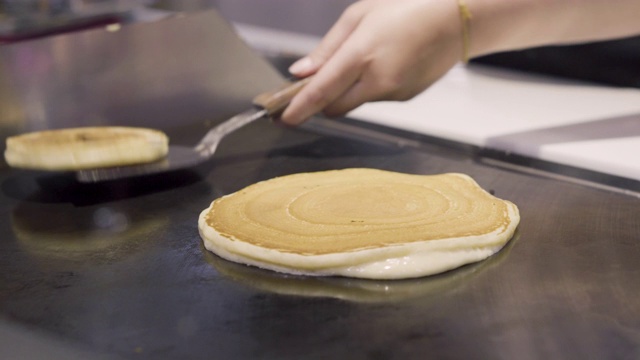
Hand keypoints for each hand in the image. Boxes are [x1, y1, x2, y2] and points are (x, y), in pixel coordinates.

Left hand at [281, 0, 463, 124]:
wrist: (456, 20)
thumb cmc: (405, 8)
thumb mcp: (359, 16)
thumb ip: (327, 48)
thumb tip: (301, 73)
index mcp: (361, 55)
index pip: (321, 91)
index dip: (300, 107)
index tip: (284, 119)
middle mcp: (377, 80)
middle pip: (334, 107)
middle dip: (322, 101)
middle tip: (318, 84)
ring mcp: (393, 93)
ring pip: (356, 102)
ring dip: (349, 90)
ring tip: (368, 57)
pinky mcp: (405, 98)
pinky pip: (376, 98)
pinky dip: (371, 87)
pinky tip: (388, 63)